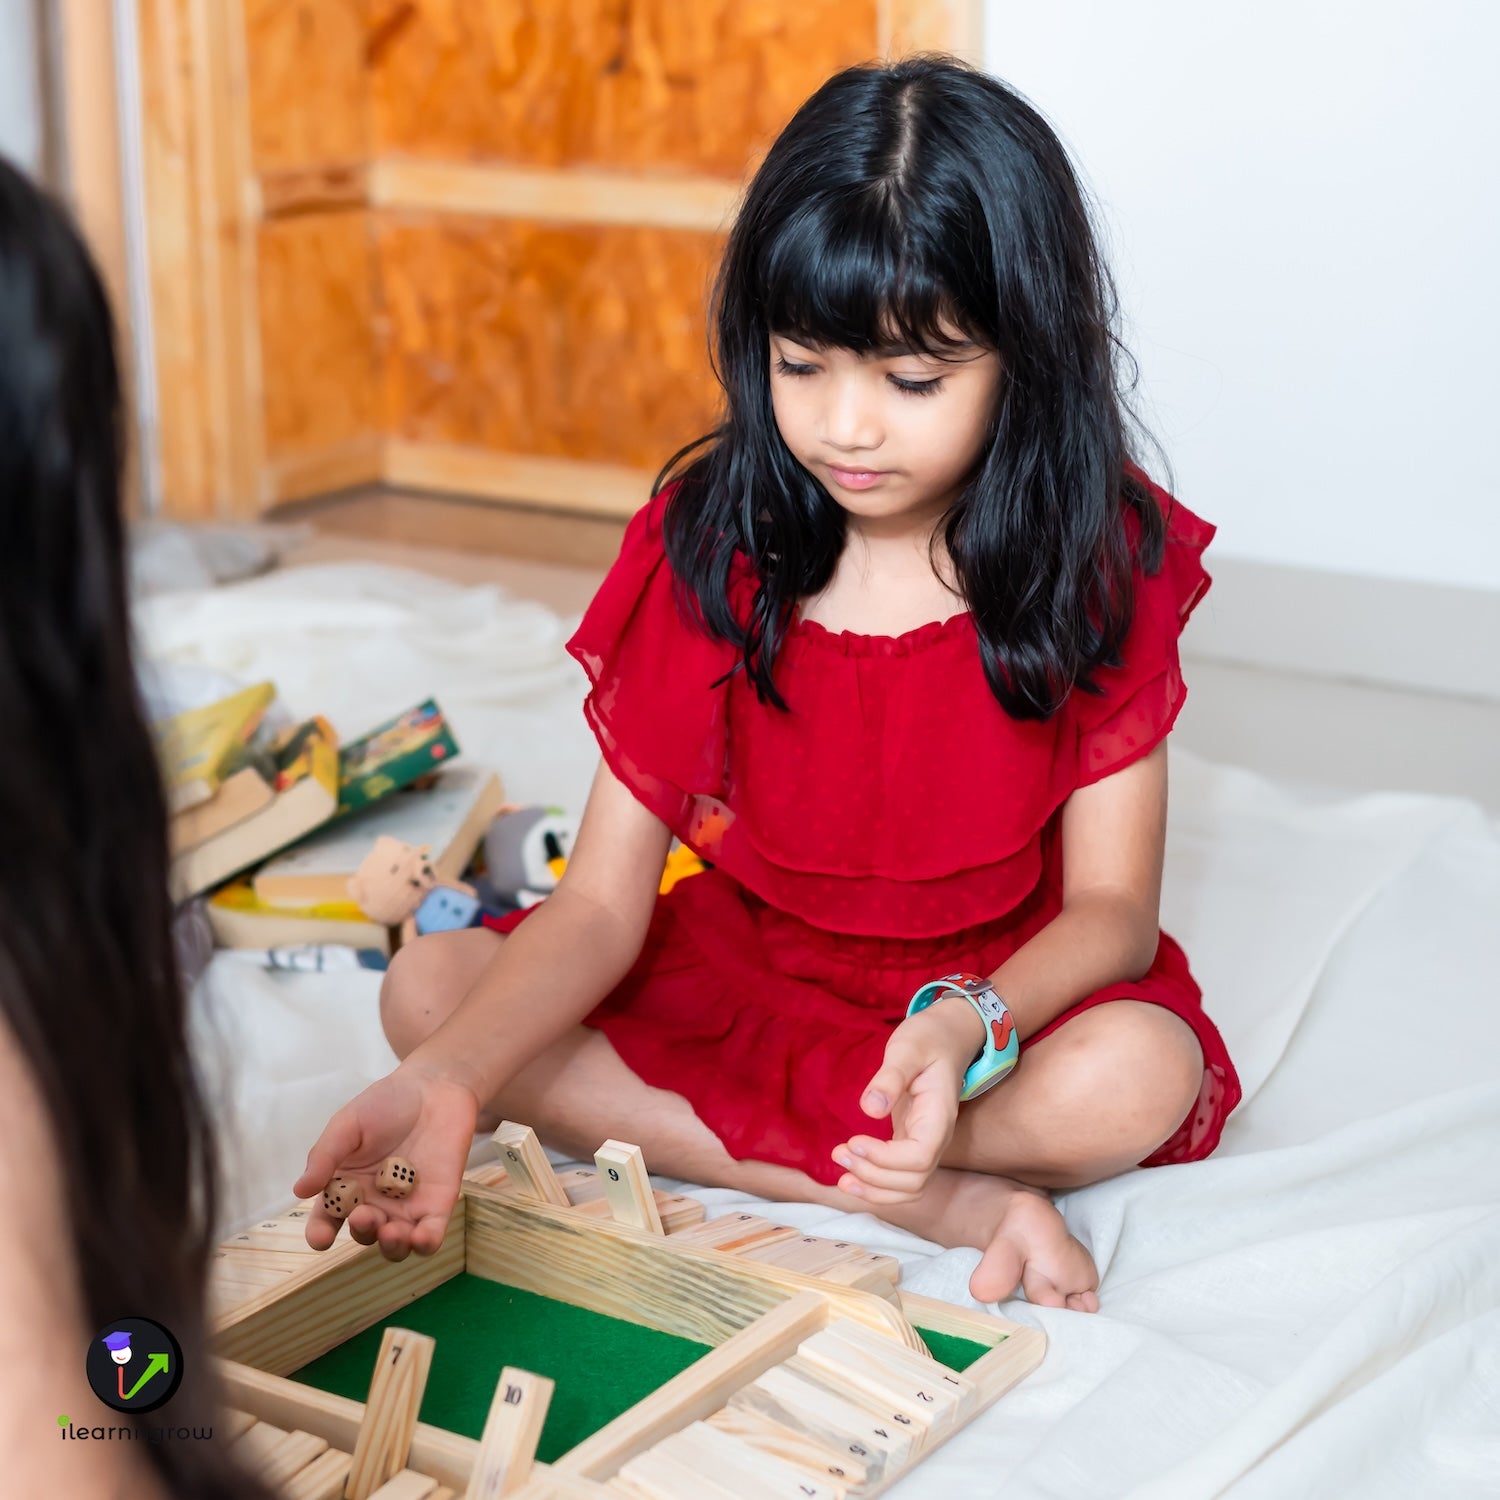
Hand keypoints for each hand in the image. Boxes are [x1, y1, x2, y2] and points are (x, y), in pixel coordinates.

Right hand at [292, 1061, 479, 1261]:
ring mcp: (406, 1207)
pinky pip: (430, 1235)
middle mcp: (374, 1203)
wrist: (434, 1086)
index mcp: (345, 1187)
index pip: (327, 1220)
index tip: (321, 1238)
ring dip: (392, 1246)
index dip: (321, 1234)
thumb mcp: (348, 1125)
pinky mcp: (437, 1204)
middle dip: (362, 1231)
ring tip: (392, 1231)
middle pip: (364, 1233)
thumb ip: (325, 1156)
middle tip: (365, 1214)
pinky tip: (422, 1238)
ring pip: (396, 1245)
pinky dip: (426, 1243)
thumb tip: (299, 1190)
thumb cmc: (386, 1104)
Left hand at [830, 1000, 985, 1203]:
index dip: (885, 1159)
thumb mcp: (908, 1048)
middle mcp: (936, 1137)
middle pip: (913, 1181)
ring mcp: (926, 1143)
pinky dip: (876, 1185)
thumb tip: (870, 1109)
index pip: (919, 1157)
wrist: (946, 1037)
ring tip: (841, 1176)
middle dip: (873, 1175)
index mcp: (939, 1116)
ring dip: (874, 1188)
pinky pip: (899, 1177)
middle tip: (840, 1153)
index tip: (853, 1140)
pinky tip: (851, 1178)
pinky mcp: (911, 1143)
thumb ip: (890, 1077)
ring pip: (908, 1188)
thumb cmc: (928, 1039)